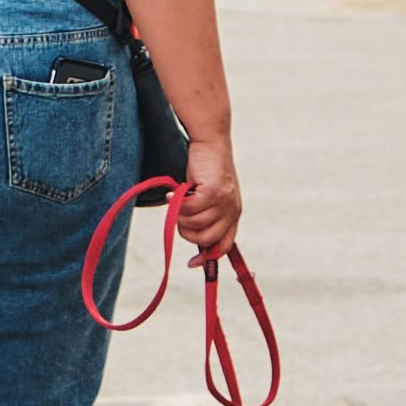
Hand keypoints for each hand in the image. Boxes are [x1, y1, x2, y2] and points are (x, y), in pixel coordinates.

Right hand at [167, 128, 242, 262]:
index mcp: (233, 215)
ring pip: (194, 224)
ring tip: (177, 198)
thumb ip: (204, 216)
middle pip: (205, 239)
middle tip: (178, 216)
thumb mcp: (209, 196)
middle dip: (186, 231)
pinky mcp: (214, 192)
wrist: (210, 142)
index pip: (224, 245)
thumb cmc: (205, 170)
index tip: (191, 263)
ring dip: (179, 215)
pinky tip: (171, 193)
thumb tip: (193, 241)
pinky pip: (189, 210)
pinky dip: (176, 204)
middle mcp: (232, 211)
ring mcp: (224, 202)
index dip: (207, 257)